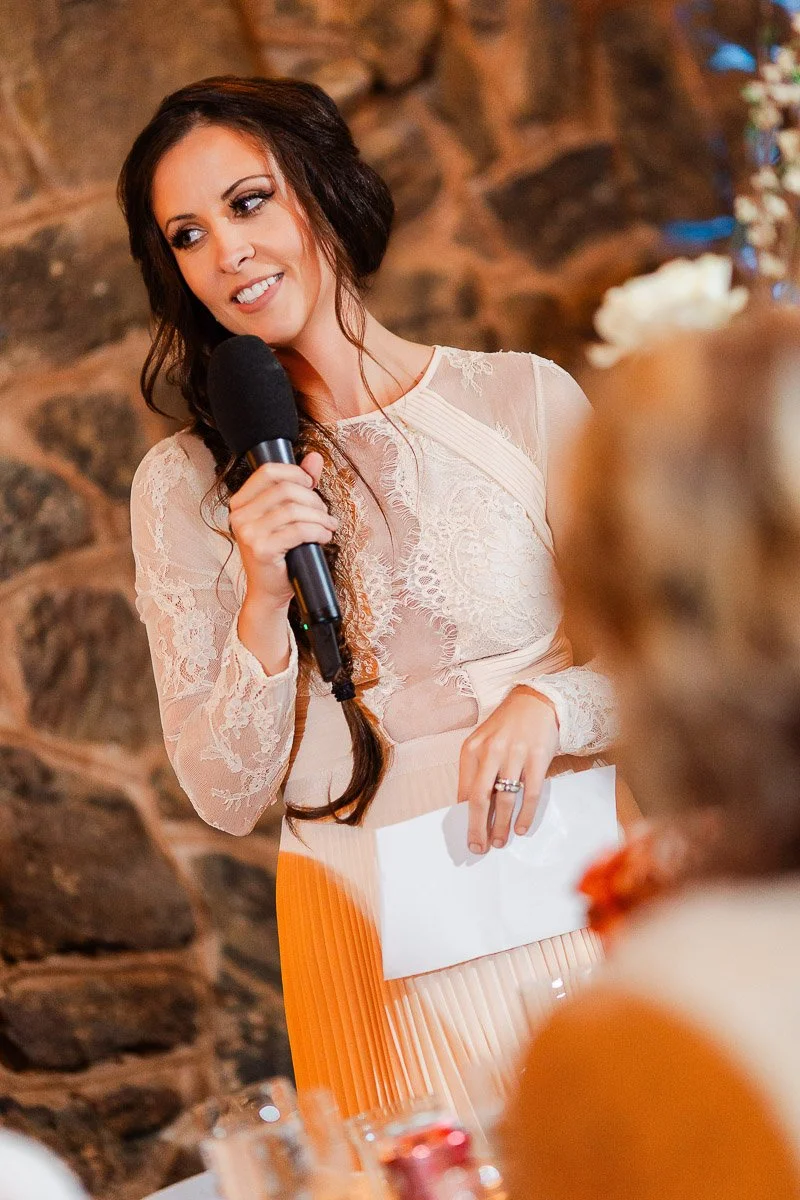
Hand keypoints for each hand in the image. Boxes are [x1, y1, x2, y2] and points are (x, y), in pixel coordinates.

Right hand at [229, 451, 337, 611]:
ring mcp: (248, 533)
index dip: (295, 473)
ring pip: (294, 509)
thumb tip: (315, 457)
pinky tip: (324, 536)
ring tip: (328, 526)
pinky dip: (318, 531)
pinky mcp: (262, 550)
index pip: (268, 472)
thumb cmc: (279, 553)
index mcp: (241, 503)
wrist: (268, 591)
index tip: (311, 485)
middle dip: (313, 499)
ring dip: (319, 516)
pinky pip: (299, 531)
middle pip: (285, 489)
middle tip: (324, 513)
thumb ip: (299, 484)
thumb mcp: (286, 516)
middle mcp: (240, 516)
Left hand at [458, 687, 559, 854]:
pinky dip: (524, 814)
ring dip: (502, 825)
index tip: (467, 836)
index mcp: (472, 749)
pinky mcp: (536, 758)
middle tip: (479, 848)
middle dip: (478, 828)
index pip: (465, 791)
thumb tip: (470, 809)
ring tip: (501, 841)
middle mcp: (490, 751)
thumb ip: (476, 772)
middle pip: (479, 799)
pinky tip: (520, 827)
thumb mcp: (483, 743)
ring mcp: (514, 755)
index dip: (464, 818)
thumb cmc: (506, 727)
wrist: (535, 702)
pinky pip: (529, 793)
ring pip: (505, 799)